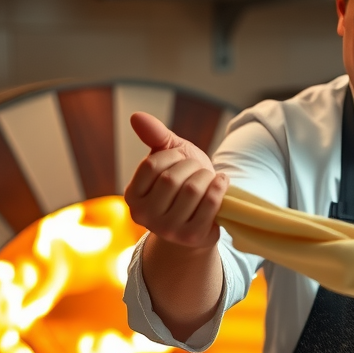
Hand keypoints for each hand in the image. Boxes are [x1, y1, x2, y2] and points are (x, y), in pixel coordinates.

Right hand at [125, 112, 227, 249]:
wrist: (201, 219)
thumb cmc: (183, 183)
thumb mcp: (169, 157)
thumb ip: (155, 136)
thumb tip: (136, 116)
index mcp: (132, 196)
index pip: (151, 165)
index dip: (172, 156)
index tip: (180, 159)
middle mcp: (144, 217)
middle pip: (171, 178)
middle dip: (191, 166)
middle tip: (198, 170)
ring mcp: (168, 230)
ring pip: (192, 190)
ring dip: (206, 176)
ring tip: (208, 177)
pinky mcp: (192, 237)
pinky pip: (210, 203)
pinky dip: (220, 186)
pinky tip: (221, 182)